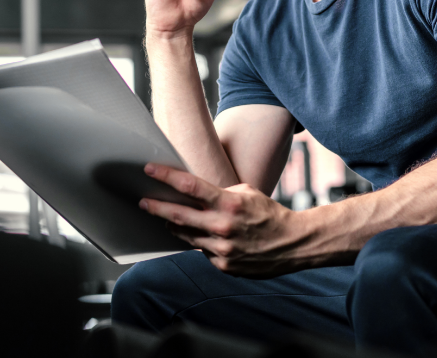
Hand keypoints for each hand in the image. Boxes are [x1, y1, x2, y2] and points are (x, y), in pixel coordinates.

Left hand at [140, 163, 304, 276]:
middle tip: (143, 201)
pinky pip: (202, 251)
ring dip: (175, 225)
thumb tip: (198, 196)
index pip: (191, 187)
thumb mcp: (247, 193)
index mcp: (230, 203)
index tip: (150, 170)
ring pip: (187, 236)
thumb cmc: (269, 213)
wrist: (292, 243)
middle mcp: (222, 226)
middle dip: (157, 207)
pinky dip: (199, 241)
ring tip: (167, 217)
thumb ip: (221, 194)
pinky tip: (202, 235)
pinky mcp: (223, 265)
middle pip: (179, 215)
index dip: (167, 177)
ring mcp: (222, 249)